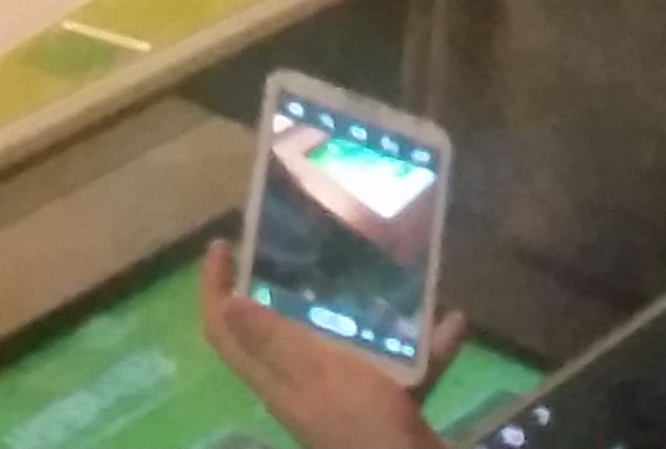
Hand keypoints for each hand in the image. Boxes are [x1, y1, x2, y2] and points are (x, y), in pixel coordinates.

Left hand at [195, 239, 460, 447]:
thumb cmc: (362, 423)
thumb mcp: (317, 375)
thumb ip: (275, 341)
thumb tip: (226, 302)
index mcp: (275, 379)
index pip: (225, 331)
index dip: (214, 289)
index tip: (224, 244)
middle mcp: (302, 387)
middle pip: (279, 331)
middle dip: (287, 288)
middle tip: (303, 247)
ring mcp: (343, 398)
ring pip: (344, 343)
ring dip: (365, 313)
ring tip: (382, 273)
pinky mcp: (383, 408)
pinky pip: (401, 369)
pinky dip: (426, 349)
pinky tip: (451, 322)